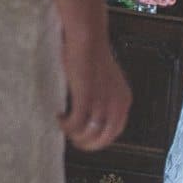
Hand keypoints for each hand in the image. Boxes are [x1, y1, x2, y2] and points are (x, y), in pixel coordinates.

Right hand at [60, 32, 130, 151]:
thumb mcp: (104, 79)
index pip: (115, 131)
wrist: (87, 38)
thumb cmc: (91, 52)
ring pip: (89, 133)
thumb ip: (102, 96)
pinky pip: (76, 122)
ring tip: (64, 128)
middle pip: (104, 137)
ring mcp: (102, 103)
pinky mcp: (86, 98)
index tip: (86, 138)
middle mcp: (117, 105)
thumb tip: (90, 111)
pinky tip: (59, 118)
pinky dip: (67, 125)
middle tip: (74, 141)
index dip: (100, 138)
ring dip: (75, 135)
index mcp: (123, 100)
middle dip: (88, 143)